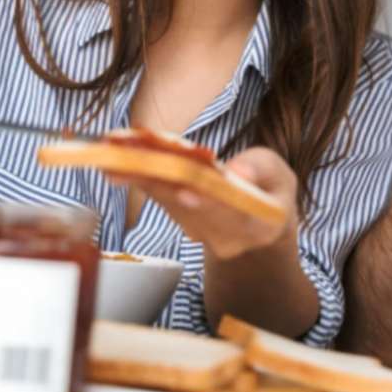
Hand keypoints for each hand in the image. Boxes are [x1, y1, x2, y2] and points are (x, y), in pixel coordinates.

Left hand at [112, 146, 297, 259]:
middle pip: (188, 207)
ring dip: (137, 174)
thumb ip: (262, 169)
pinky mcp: (180, 221)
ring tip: (111, 152)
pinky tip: (113, 158)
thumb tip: (237, 170)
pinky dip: (138, 174)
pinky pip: (159, 196)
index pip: (232, 216)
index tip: (186, 190)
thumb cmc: (270, 188)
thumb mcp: (280, 174)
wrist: (259, 218)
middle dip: (157, 180)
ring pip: (167, 200)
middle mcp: (224, 239)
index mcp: (259, 228)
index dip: (208, 202)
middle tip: (126, 163)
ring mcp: (199, 234)